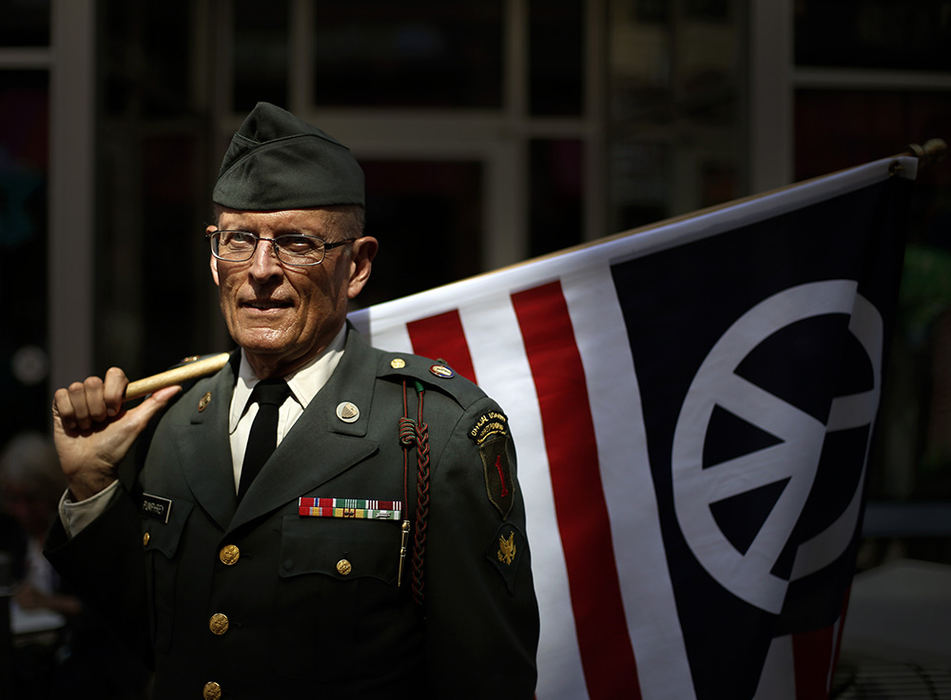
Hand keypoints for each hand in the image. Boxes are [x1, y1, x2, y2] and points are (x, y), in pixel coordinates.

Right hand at [51, 367, 180, 500]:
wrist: (91, 465)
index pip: (115, 373)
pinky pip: (61, 396)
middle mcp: (96, 392)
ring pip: (77, 389)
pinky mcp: (60, 405)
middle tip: (101, 422)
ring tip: (88, 427)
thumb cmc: (116, 445)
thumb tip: (177, 386)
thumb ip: (155, 403)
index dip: (113, 392)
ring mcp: (78, 398)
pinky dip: (70, 415)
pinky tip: (74, 427)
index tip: (116, 412)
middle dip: (98, 407)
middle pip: (93, 382)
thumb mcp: (137, 423)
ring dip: (84, 414)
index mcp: (115, 393)